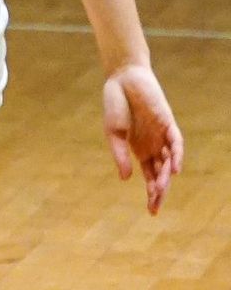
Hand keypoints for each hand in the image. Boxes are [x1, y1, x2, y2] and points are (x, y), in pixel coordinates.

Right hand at [103, 64, 183, 214]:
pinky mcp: (168, 123)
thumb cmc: (115, 104)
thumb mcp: (113, 134)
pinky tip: (173, 168)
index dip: (152, 194)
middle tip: (155, 206)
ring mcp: (161, 135)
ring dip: (165, 177)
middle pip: (161, 174)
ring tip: (160, 191)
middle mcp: (153, 145)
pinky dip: (176, 155)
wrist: (122, 78)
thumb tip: (127, 179)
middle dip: (159, 191)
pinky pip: (175, 142)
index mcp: (139, 150)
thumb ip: (120, 155)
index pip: (150, 177)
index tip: (152, 211)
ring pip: (168, 161)